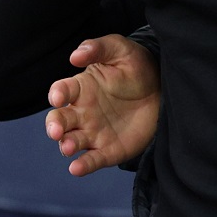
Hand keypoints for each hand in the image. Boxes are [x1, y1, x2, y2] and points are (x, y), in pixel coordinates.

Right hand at [45, 34, 160, 175]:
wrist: (162, 89)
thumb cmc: (136, 66)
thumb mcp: (121, 49)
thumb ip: (98, 48)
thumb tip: (76, 55)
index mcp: (81, 88)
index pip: (62, 91)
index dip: (57, 94)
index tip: (58, 97)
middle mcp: (82, 112)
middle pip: (60, 120)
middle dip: (54, 126)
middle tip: (56, 130)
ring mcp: (93, 132)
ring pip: (72, 141)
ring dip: (66, 145)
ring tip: (68, 147)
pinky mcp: (108, 149)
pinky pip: (92, 159)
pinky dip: (83, 165)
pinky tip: (77, 168)